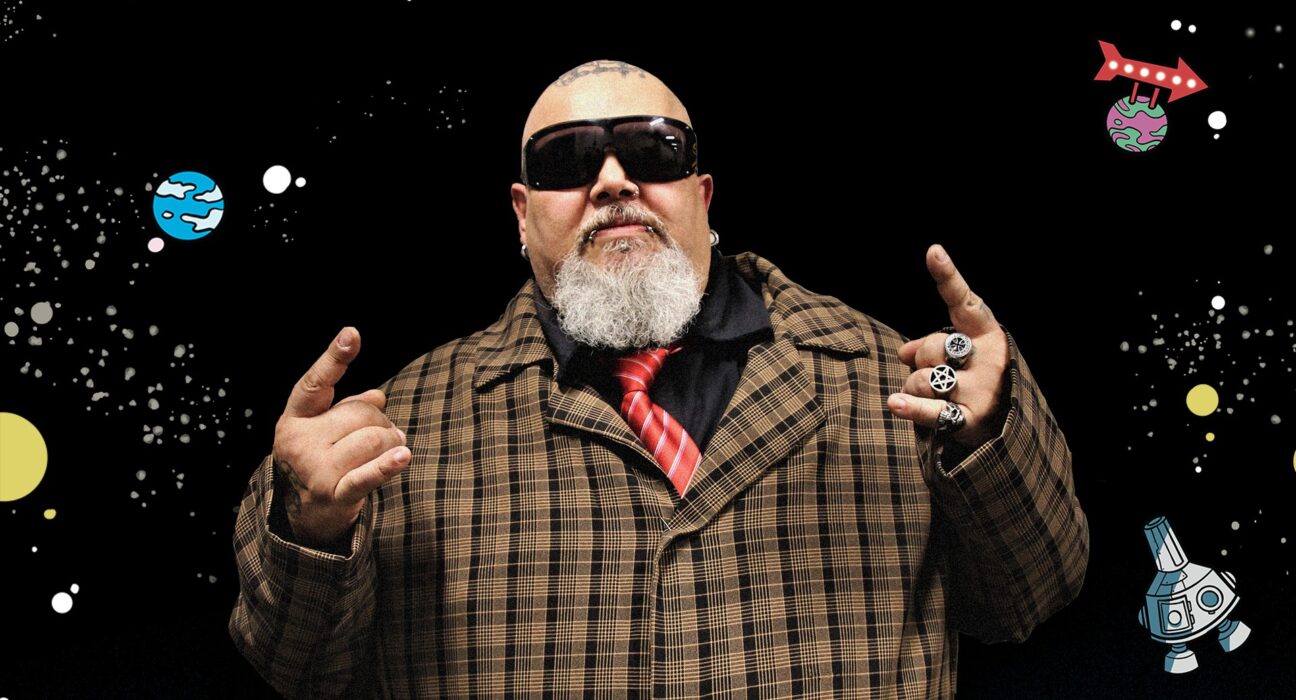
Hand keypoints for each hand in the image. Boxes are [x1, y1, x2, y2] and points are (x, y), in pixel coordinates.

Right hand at [271, 326, 408, 546]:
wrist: (304, 518)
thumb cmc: (320, 463)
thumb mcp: (323, 432)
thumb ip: (348, 409)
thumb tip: (377, 396)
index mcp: (294, 420)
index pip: (315, 383)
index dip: (334, 358)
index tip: (352, 335)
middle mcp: (299, 442)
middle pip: (360, 413)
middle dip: (381, 421)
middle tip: (387, 434)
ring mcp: (315, 469)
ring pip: (372, 439)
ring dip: (391, 443)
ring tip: (393, 451)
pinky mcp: (335, 494)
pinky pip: (368, 474)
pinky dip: (388, 465)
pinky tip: (402, 456)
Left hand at [886, 244, 1009, 448]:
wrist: (1002, 423)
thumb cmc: (973, 377)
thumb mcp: (957, 352)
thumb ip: (929, 344)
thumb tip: (903, 353)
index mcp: (986, 332)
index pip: (963, 300)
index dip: (948, 276)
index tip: (934, 252)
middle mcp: (988, 357)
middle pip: (932, 347)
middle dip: (921, 358)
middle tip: (934, 371)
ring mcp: (981, 389)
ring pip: (923, 379)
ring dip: (914, 387)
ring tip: (935, 395)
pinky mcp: (970, 419)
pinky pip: (932, 410)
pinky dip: (911, 407)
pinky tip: (895, 403)